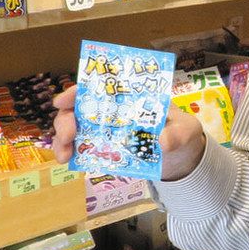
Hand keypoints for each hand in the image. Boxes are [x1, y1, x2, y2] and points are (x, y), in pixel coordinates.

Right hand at [52, 87, 206, 181]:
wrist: (181, 159)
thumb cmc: (181, 133)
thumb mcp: (186, 129)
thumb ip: (178, 133)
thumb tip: (162, 141)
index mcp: (129, 98)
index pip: (99, 88)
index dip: (77, 91)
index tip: (64, 101)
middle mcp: (112, 111)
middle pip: (79, 109)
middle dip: (66, 119)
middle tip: (68, 134)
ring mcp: (105, 130)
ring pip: (73, 128)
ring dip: (62, 138)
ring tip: (64, 154)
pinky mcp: (103, 150)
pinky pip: (80, 149)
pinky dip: (70, 153)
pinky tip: (68, 161)